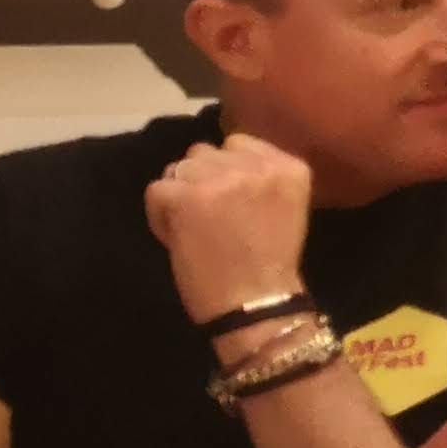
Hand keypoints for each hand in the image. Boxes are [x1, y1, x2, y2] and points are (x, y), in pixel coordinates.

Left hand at [147, 134, 313, 326]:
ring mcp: (220, 178)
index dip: (227, 170)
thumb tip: (215, 164)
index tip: (231, 201)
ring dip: (180, 193)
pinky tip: (179, 237)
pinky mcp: (185, 196)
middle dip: (202, 179)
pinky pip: (156, 190)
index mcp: (289, 167)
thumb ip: (258, 178)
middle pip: (206, 152)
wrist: (256, 305)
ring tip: (194, 226)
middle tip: (210, 216)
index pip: (239, 142)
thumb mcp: (283, 206)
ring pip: (178, 167)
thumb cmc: (270, 265)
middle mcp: (256, 165)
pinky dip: (160, 215)